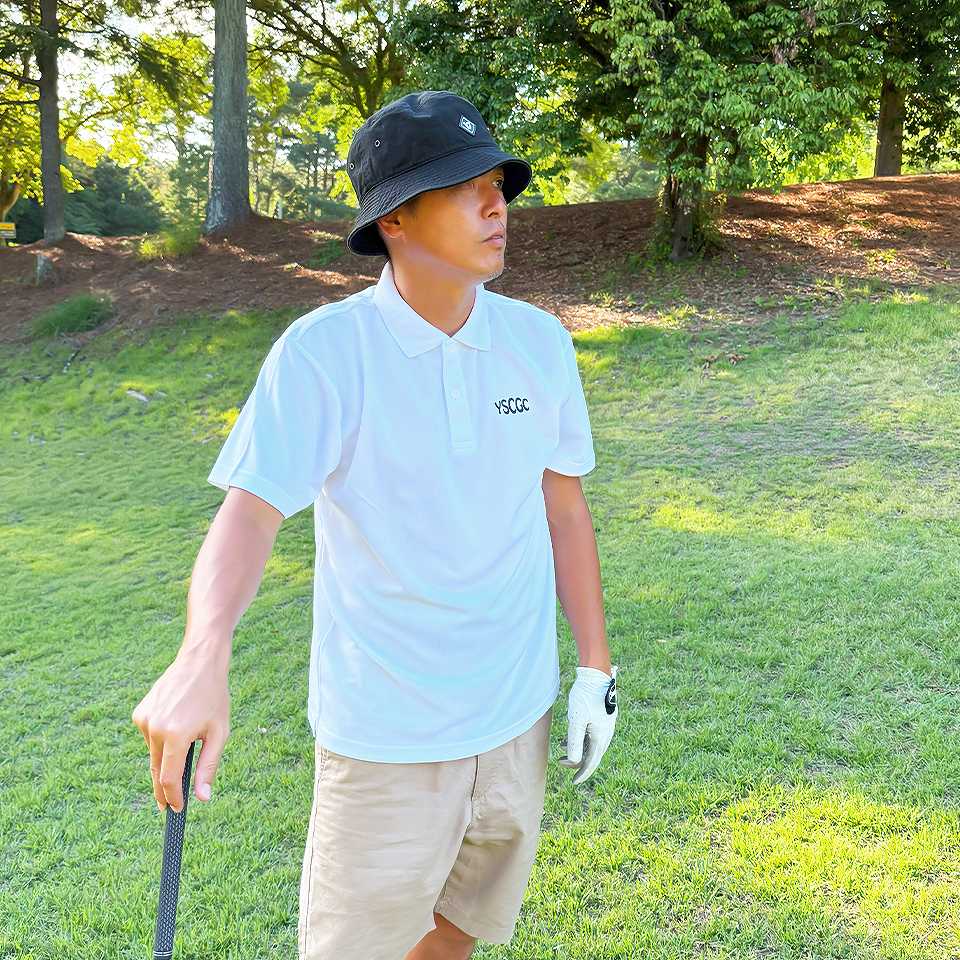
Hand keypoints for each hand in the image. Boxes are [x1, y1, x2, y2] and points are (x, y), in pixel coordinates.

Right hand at [131, 647, 229, 811]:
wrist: (199, 662)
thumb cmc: (214, 697)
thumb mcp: (219, 733)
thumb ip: (209, 767)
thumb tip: (201, 798)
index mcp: (175, 735)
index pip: (168, 779)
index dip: (172, 798)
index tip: (176, 810)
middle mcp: (154, 728)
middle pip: (157, 770)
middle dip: (164, 788)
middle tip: (169, 805)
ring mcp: (144, 720)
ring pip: (153, 754)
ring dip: (166, 760)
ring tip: (185, 745)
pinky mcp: (139, 713)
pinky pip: (149, 738)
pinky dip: (161, 740)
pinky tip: (176, 725)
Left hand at [559, 665, 617, 784]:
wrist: (596, 675)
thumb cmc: (585, 696)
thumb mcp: (576, 721)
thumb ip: (574, 742)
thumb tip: (573, 762)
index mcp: (600, 736)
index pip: (591, 762)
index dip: (582, 773)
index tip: (573, 782)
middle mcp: (606, 733)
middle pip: (594, 755)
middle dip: (581, 764)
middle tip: (566, 768)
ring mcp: (606, 725)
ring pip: (594, 745)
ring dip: (581, 752)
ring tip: (567, 755)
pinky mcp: (603, 718)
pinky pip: (594, 736)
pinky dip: (584, 742)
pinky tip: (574, 739)